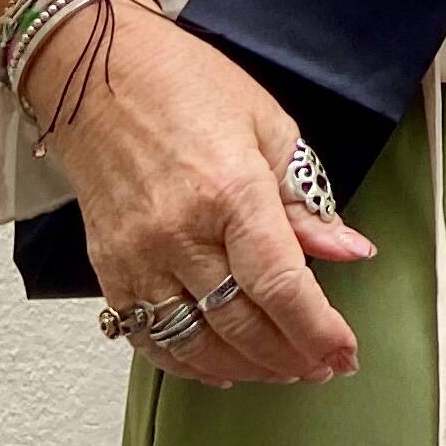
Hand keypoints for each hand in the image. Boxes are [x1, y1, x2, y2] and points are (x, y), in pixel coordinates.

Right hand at [31, 1, 377, 387]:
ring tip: (283, 370)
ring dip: (246, 368)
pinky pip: (148, 336)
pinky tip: (221, 366)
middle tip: (323, 366)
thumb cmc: (183, 85)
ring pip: (195, 343)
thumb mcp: (268, 126)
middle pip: (241, 324)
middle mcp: (180, 231)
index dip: (318, 331)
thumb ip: (307, 200)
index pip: (281, 285)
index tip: (344, 353)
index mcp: (231, 190)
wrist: (94, 75)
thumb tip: (350, 249)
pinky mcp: (109, 269)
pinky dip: (187, 363)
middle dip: (291, 358)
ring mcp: (138, 255)